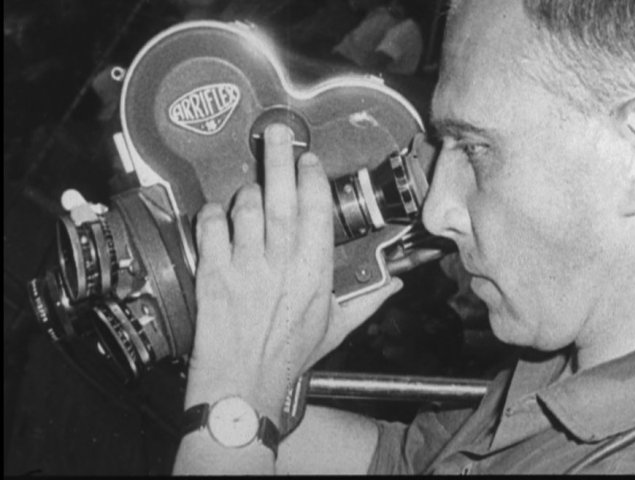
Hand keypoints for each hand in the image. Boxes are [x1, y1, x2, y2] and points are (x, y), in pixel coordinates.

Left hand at [185, 124, 401, 420]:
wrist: (243, 386)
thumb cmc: (289, 359)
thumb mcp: (336, 329)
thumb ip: (367, 300)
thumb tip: (396, 283)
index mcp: (314, 274)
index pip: (317, 213)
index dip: (313, 179)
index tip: (310, 160)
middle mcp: (281, 264)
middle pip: (281, 199)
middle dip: (279, 159)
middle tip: (275, 132)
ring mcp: (245, 267)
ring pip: (245, 209)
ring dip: (247, 192)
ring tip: (250, 189)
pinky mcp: (213, 275)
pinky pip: (211, 229)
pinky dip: (212, 214)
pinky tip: (217, 214)